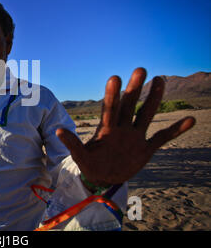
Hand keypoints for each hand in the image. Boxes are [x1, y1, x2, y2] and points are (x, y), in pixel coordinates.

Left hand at [57, 68, 195, 186]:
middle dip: (134, 88)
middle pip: (129, 105)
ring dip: (153, 99)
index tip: (115, 78)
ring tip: (160, 80)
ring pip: (146, 114)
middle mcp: (122, 128)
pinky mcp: (146, 149)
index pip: (110, 108)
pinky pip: (163, 138)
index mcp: (106, 129)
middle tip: (140, 69)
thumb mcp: (81, 157)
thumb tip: (57, 131)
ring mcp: (135, 137)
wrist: (104, 178)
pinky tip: (190, 119)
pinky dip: (176, 130)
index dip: (112, 95)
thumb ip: (72, 144)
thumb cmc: (90, 165)